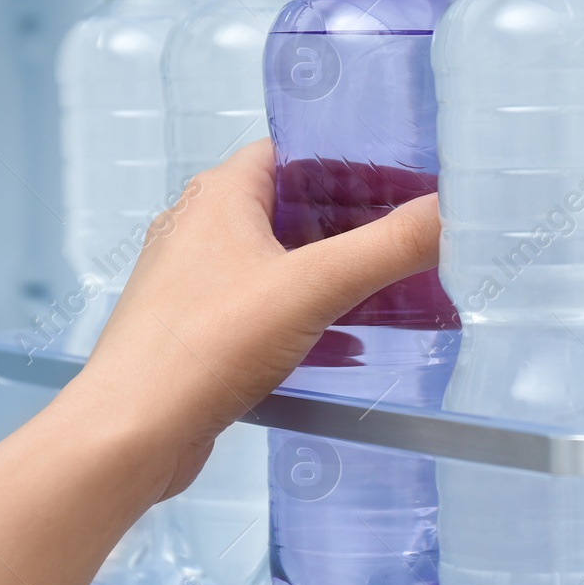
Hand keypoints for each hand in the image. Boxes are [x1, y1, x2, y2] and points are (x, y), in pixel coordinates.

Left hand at [61, 139, 439, 502]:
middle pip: (293, 209)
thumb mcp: (312, 288)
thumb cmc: (202, 345)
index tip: (405, 181)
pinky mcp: (200, 331)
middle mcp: (203, 229)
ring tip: (391, 291)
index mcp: (221, 196)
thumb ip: (388, 248)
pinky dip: (308, 319)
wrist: (131, 434)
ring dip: (333, 276)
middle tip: (409, 240)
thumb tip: (452, 211)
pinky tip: (345, 345)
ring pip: (281, 263)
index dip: (350, 160)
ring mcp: (197, 282)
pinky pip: (266, 310)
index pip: (294, 151)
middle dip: (353, 226)